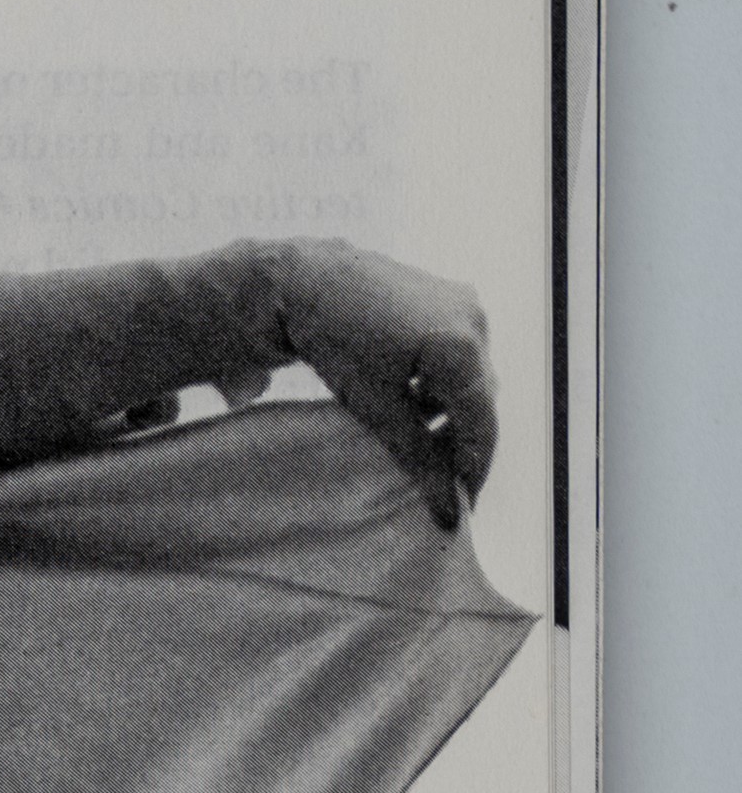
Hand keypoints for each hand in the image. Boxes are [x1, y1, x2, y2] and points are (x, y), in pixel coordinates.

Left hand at [258, 240, 496, 530]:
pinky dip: (441, 384)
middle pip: (480, 401)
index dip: (474, 471)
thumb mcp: (378, 410)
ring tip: (418, 440)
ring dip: (449, 413)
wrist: (309, 281)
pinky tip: (411, 400)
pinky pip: (458, 353)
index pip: (483, 425)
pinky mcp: (450, 298)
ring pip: (469, 378)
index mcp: (461, 349)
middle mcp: (474, 322)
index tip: (460, 506)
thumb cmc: (338, 342)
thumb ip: (420, 460)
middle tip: (437, 480)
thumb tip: (449, 511)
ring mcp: (465, 305)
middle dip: (460, 442)